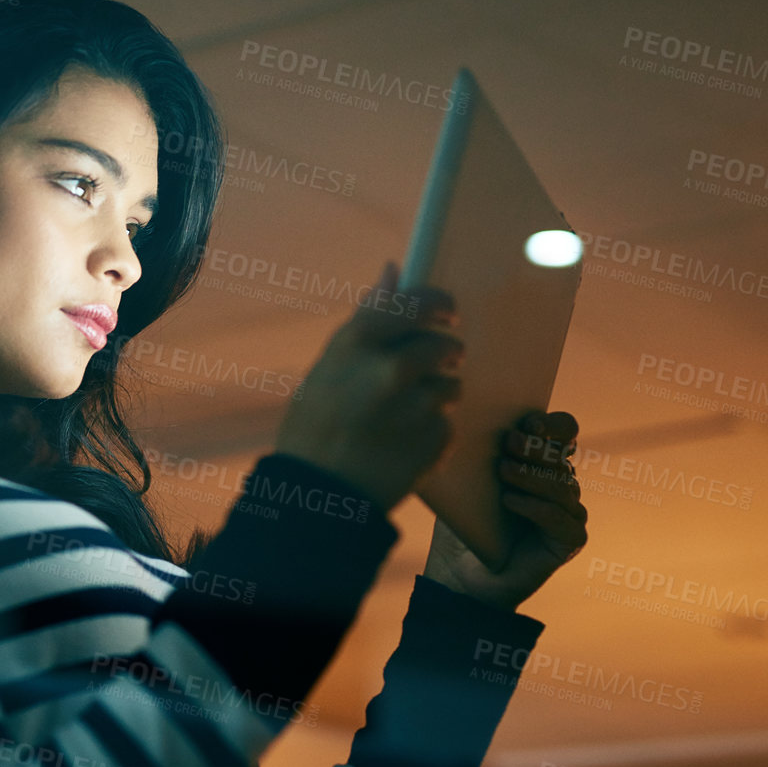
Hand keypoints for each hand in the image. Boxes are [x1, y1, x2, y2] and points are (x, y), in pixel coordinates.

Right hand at [275, 261, 464, 512]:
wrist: (318, 496)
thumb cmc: (314, 426)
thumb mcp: (328, 366)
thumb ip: (367, 319)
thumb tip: (393, 270)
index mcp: (359, 343)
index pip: (416, 302)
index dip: (437, 303)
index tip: (446, 311)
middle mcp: (392, 368)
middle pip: (444, 344)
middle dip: (445, 352)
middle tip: (437, 362)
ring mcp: (417, 406)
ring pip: (452, 385)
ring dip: (439, 396)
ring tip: (408, 415)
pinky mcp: (435, 439)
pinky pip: (448, 423)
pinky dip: (434, 431)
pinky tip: (406, 443)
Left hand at [421, 411, 587, 609]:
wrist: (460, 574)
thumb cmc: (464, 524)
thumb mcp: (468, 483)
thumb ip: (481, 454)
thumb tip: (476, 422)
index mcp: (542, 462)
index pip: (564, 431)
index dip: (551, 424)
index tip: (526, 422)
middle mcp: (561, 484)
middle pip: (562, 456)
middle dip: (537, 446)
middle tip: (509, 443)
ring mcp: (569, 513)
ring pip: (562, 485)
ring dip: (532, 475)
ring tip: (503, 471)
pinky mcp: (569, 540)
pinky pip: (560, 518)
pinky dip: (536, 508)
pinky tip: (510, 502)